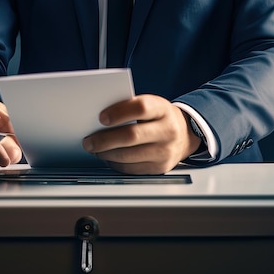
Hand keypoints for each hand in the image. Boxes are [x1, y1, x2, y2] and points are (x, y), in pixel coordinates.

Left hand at [82, 94, 201, 174]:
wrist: (184, 134)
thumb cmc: (159, 116)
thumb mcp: (151, 104)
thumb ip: (130, 108)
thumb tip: (100, 120)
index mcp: (162, 109)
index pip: (140, 108)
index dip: (119, 112)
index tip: (101, 117)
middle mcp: (167, 130)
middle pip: (131, 136)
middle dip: (105, 139)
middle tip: (89, 141)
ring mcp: (165, 151)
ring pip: (129, 156)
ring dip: (107, 154)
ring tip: (95, 149)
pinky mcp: (159, 168)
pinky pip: (132, 169)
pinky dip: (116, 164)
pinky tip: (108, 157)